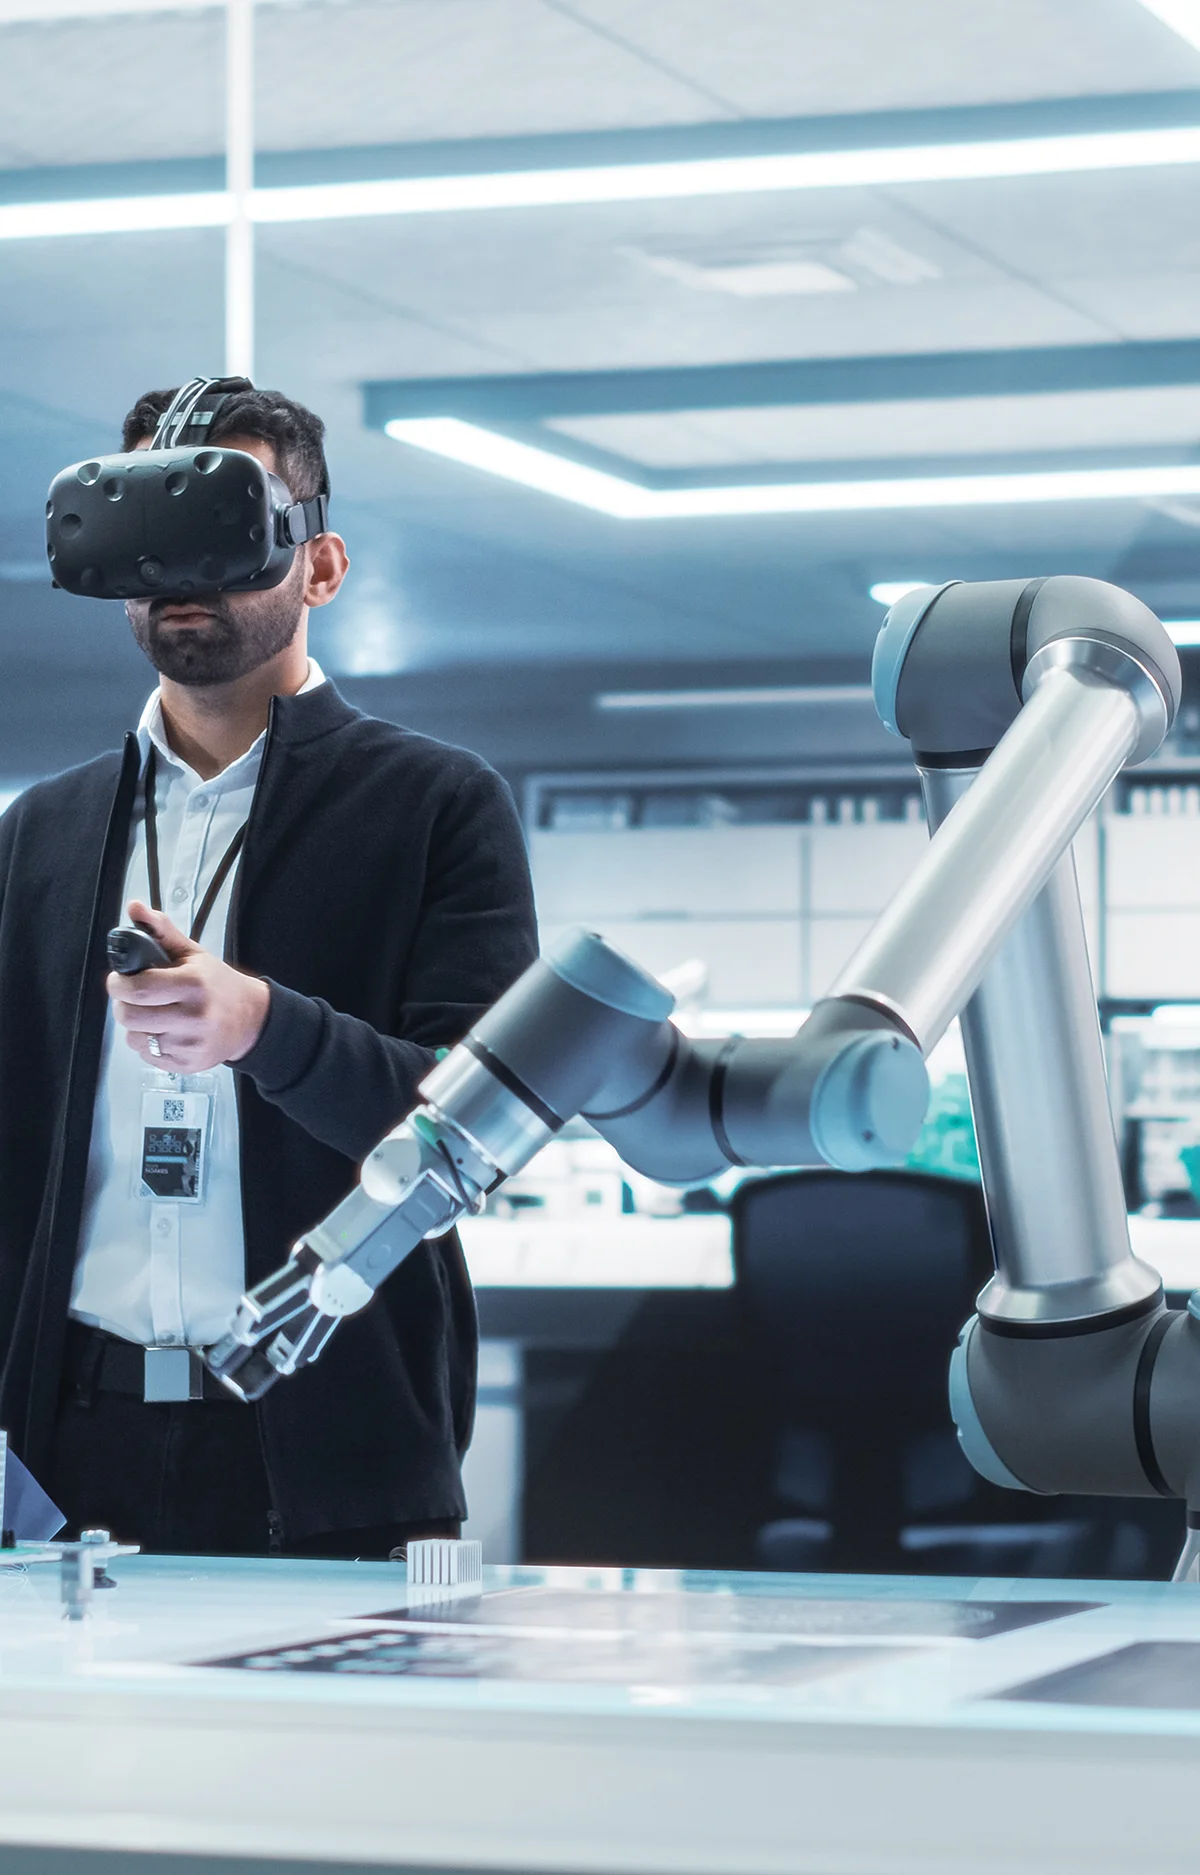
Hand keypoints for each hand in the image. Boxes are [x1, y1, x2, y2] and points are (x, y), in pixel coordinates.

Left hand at [107, 900, 269, 1072]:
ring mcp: (190, 1044)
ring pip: (135, 1038)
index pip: (139, 989)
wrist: (250, 1020)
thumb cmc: (216, 984)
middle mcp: (193, 1017)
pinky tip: (165, 1031)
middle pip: (131, 1017)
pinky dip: (149, 1043)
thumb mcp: (193, 954)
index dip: (118, 984)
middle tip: (132, 997)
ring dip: (136, 1026)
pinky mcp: (186, 1065)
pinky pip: (147, 1055)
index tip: (119, 980)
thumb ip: (160, 930)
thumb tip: (134, 907)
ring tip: (153, 1014)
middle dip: (123, 1005)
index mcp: (193, 984)